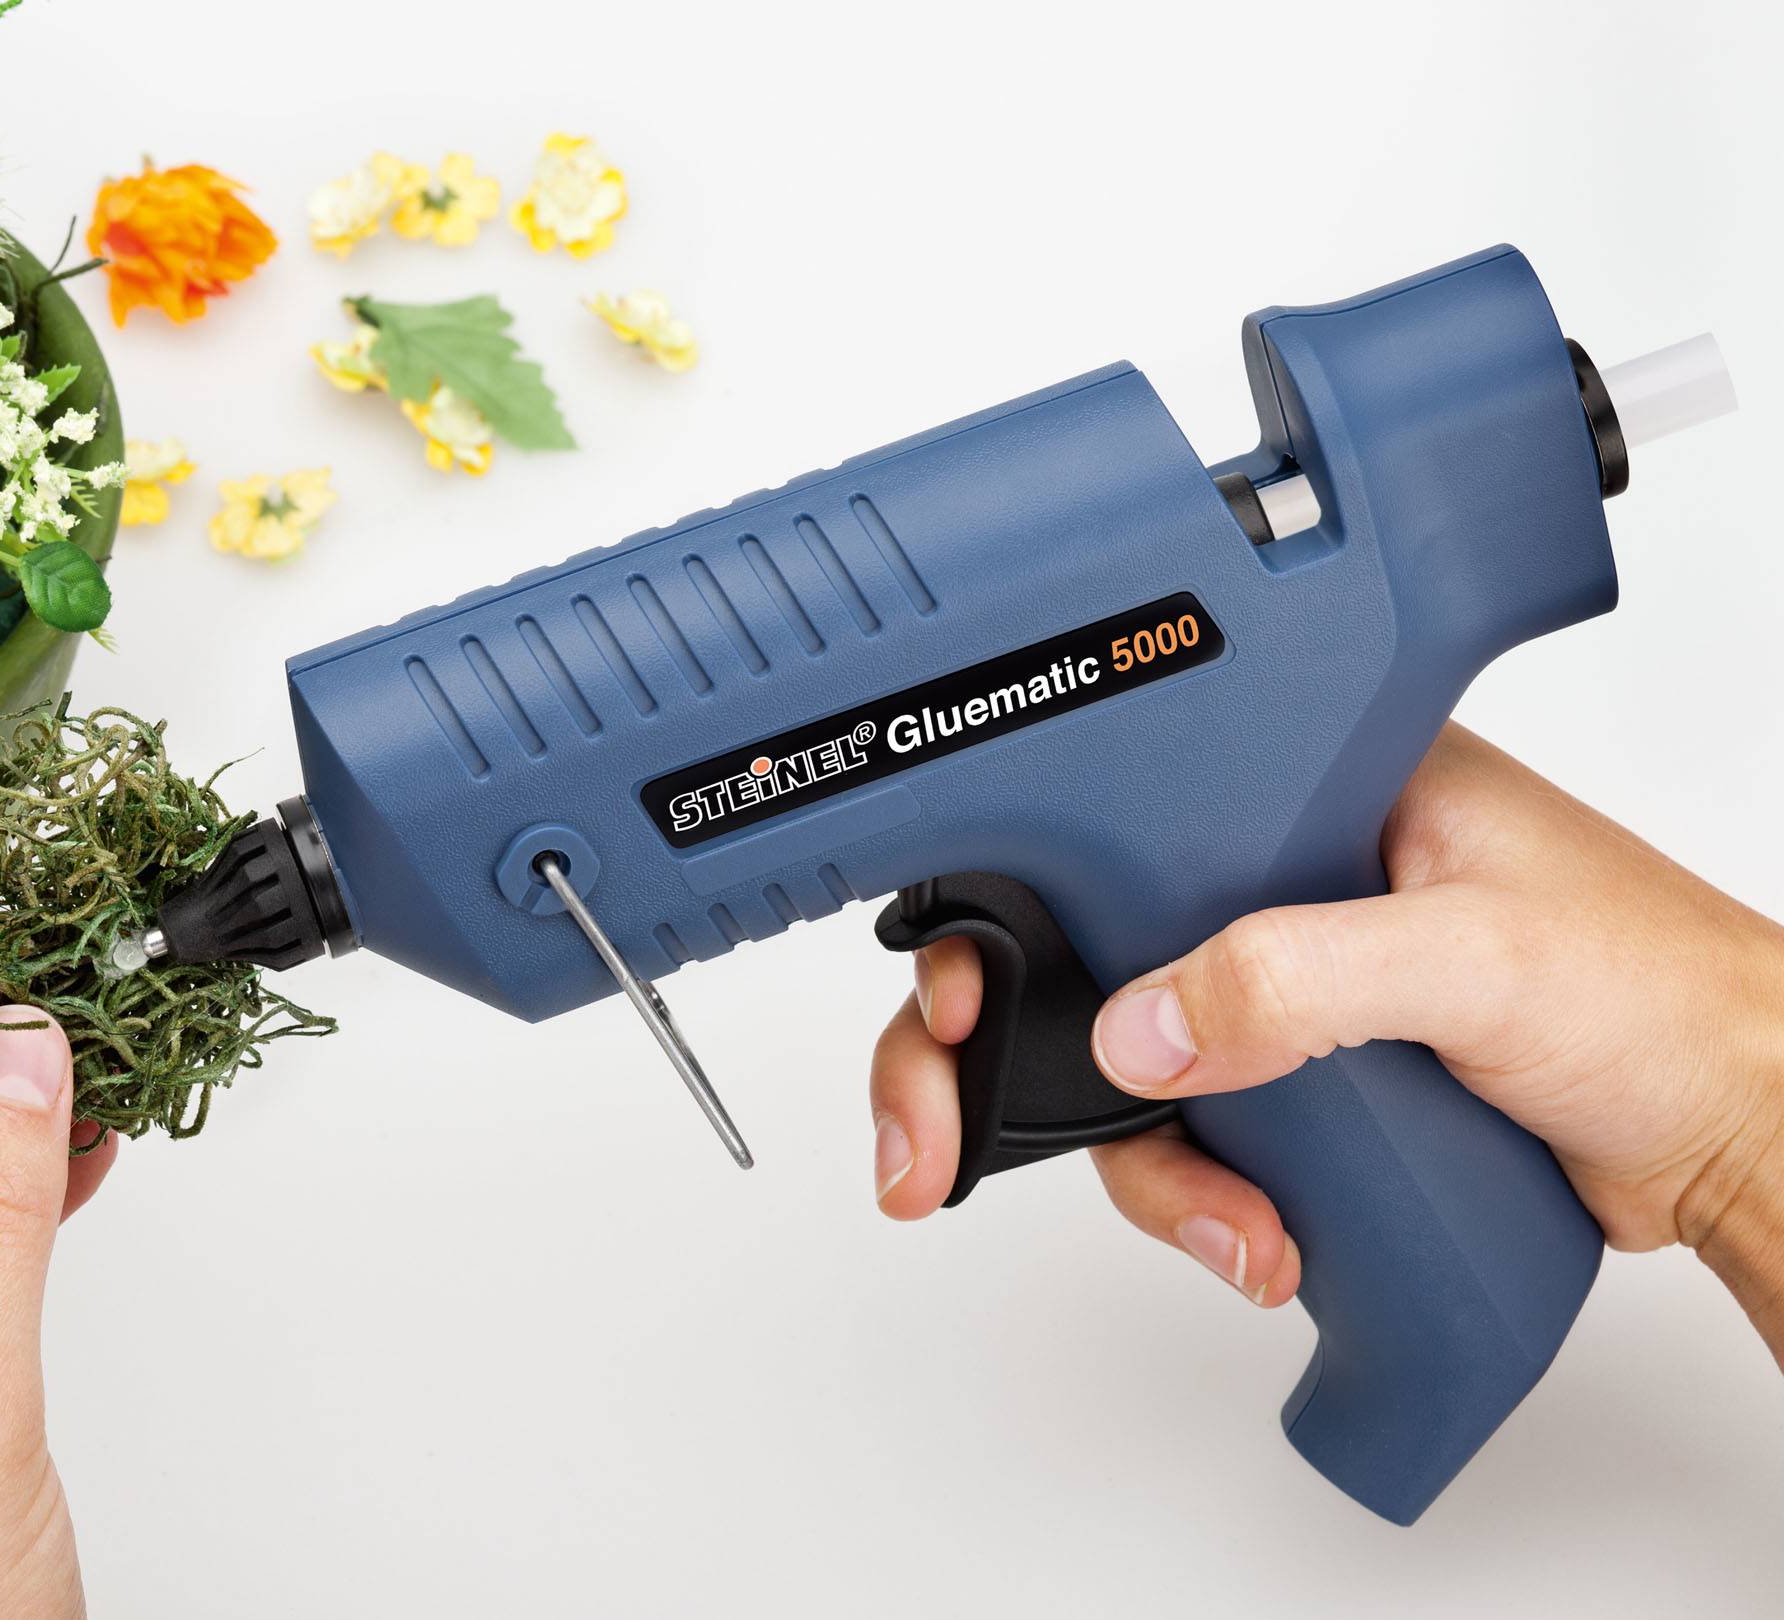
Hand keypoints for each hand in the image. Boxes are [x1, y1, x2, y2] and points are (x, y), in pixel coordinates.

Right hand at [870, 724, 1783, 1350]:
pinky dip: (1203, 1200)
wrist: (1742, 1131)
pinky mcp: (1303, 1075)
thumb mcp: (1469, 959)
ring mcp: (1283, 980)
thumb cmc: (1664, 994)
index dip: (1001, 908)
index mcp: (1303, 780)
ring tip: (1241, 1232)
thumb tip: (1139, 1027)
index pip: (1102, 819)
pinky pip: (1191, 1135)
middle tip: (934, 1152)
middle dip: (1005, 1068)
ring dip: (1150, 1169)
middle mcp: (1272, 872)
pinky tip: (1266, 1239)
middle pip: (1075, 959)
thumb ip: (1297, 976)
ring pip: (1125, 1071)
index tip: (947, 1007)